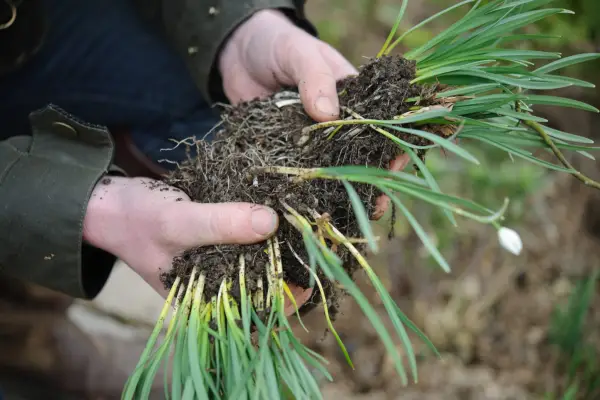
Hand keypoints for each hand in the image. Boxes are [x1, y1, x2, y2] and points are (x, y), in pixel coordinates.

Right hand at [82, 176, 310, 315]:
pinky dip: (264, 230)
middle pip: (264, 286)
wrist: (110, 203)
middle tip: (316, 239)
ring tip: (305, 226)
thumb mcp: (179, 221)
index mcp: (205, 302)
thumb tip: (271, 222)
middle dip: (290, 267)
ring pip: (259, 263)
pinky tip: (281, 216)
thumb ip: (221, 224)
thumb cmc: (138, 219)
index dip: (288, 295)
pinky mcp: (216, 244)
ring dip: (280, 247)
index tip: (313, 268)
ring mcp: (216, 267)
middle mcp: (214, 289)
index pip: (258, 311)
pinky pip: (247, 242)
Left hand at [219, 9, 409, 305]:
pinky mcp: (283, 152)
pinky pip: (297, 174)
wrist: (235, 51)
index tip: (398, 164)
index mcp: (348, 97)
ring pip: (329, 170)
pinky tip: (309, 213)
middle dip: (371, 180)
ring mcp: (307, 140)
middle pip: (357, 155)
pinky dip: (304, 192)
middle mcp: (332, 124)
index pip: (377, 123)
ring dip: (340, 194)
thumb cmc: (275, 44)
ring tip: (349, 219)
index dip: (391, 144)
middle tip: (377, 205)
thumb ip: (314, 78)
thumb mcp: (298, 53)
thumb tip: (328, 115)